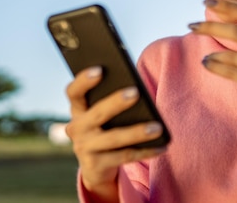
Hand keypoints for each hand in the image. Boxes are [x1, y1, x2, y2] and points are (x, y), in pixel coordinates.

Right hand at [65, 67, 166, 200]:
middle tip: (136, 92)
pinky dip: (146, 151)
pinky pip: (125, 156)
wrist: (96, 166)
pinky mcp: (96, 166)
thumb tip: (137, 90)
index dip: (83, 81)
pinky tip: (162, 145)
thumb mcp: (103, 115)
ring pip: (114, 138)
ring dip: (137, 132)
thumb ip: (111, 100)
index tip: (100, 69)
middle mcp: (77, 128)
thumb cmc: (105, 128)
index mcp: (78, 110)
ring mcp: (84, 148)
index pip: (74, 92)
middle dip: (116, 102)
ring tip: (158, 127)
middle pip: (97, 113)